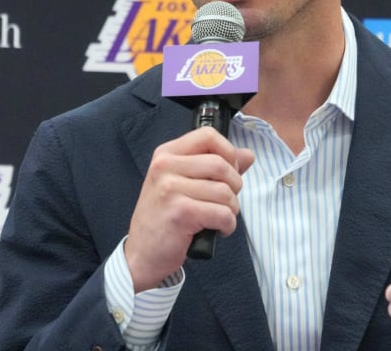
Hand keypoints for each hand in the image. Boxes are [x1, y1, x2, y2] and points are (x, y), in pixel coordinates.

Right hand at [124, 126, 254, 291]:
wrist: (142, 254)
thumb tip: (248, 154)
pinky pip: (222, 213)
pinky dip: (227, 225)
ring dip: (231, 209)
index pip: (208, 136)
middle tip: (225, 201)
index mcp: (167, 154)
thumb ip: (216, 166)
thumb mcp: (185, 184)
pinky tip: (217, 230)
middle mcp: (165, 166)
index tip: (228, 172)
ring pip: (225, 191)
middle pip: (221, 164)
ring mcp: (170, 189)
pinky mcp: (180, 213)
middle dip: (234, 186)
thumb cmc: (165, 217)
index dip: (228, 153)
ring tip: (219, 218)